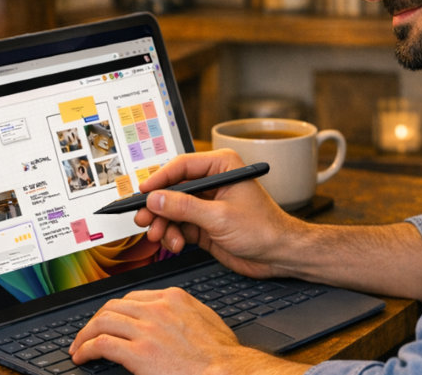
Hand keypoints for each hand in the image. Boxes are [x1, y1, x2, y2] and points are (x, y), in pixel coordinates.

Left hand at [69, 287, 278, 373]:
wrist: (228, 371)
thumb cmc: (222, 354)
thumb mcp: (206, 321)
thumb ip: (186, 314)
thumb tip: (174, 320)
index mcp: (174, 298)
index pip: (134, 297)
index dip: (117, 311)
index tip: (111, 321)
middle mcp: (157, 308)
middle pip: (114, 306)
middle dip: (97, 320)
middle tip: (88, 334)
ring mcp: (147, 329)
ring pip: (103, 321)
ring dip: (85, 334)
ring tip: (79, 347)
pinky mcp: (138, 352)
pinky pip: (101, 344)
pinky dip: (86, 349)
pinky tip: (83, 356)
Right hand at [133, 150, 299, 279]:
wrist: (279, 255)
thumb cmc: (264, 229)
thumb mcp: (220, 217)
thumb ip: (185, 207)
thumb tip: (156, 198)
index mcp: (222, 167)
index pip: (181, 166)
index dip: (159, 179)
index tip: (142, 193)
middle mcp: (212, 182)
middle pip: (172, 189)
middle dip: (157, 207)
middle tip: (144, 220)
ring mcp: (206, 204)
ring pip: (171, 210)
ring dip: (163, 225)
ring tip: (162, 237)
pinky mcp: (203, 224)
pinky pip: (178, 226)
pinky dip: (172, 235)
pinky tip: (176, 244)